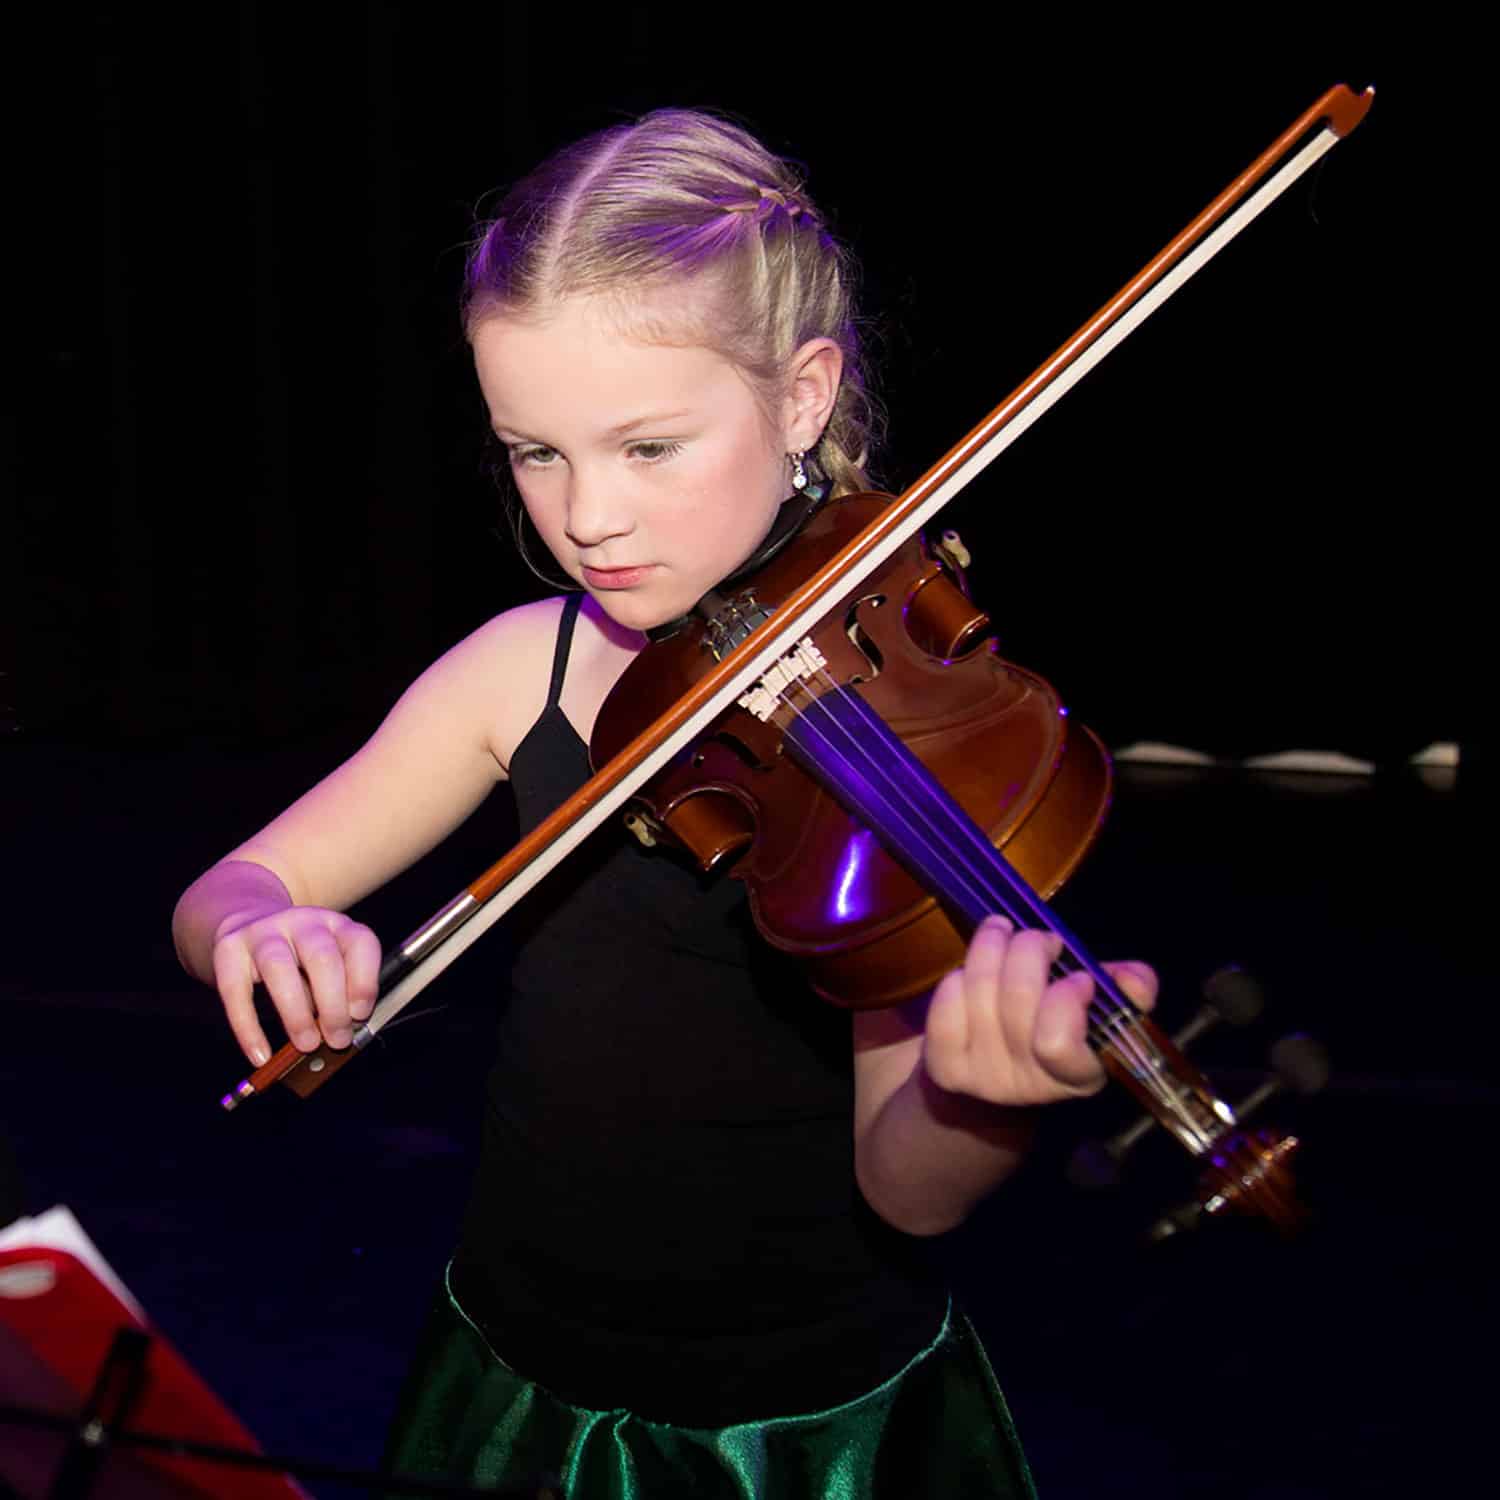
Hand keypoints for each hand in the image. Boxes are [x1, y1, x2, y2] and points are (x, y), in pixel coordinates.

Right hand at [212, 906, 381, 1063]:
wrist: (248, 922)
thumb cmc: (299, 959)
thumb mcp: (326, 967)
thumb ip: (338, 995)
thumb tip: (340, 1037)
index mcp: (336, 925)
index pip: (360, 942)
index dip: (364, 981)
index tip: (360, 1014)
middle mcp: (302, 922)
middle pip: (322, 957)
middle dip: (333, 1005)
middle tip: (337, 1040)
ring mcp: (263, 931)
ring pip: (279, 967)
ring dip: (296, 1013)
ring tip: (306, 1044)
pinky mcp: (228, 949)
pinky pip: (236, 991)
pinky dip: (248, 1028)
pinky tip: (260, 1055)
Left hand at [921, 915, 1156, 1107]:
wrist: (1001, 1080)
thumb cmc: (1057, 1030)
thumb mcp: (1100, 1014)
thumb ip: (1125, 992)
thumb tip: (1137, 978)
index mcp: (1077, 1076)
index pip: (1058, 1043)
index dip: (1065, 998)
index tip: (1078, 976)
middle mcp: (1026, 1084)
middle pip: (1016, 999)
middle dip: (1029, 949)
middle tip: (1040, 938)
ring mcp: (980, 1078)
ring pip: (978, 990)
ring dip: (991, 945)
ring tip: (1002, 930)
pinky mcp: (944, 1066)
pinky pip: (945, 1002)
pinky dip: (958, 975)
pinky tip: (972, 969)